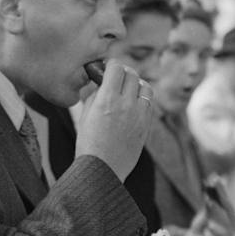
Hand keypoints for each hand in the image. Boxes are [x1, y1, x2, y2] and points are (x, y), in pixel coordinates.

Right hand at [75, 61, 153, 179]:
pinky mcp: (146, 125)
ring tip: (127, 91)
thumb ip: (94, 96)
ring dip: (136, 84)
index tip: (107, 68)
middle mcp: (126, 104)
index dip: (111, 65)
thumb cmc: (88, 144)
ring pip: (145, 87)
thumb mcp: (85, 116)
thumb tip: (101, 83)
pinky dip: (142, 99)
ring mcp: (139, 115)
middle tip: (116, 78)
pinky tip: (133, 105)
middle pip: (132, 74)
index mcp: (106, 100)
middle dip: (123, 73)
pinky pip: (149, 103)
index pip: (116, 68)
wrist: (102, 170)